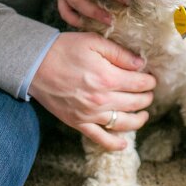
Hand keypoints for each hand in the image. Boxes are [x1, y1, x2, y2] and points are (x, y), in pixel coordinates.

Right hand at [28, 32, 155, 149]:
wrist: (34, 65)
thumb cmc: (63, 49)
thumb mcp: (93, 41)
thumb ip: (119, 53)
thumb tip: (140, 64)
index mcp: (107, 77)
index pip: (140, 83)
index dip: (150, 80)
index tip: (151, 78)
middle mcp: (101, 99)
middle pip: (136, 102)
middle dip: (147, 97)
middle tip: (148, 92)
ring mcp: (90, 114)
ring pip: (124, 122)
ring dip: (139, 119)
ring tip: (144, 114)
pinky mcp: (78, 123)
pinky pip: (100, 138)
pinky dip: (114, 144)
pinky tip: (124, 143)